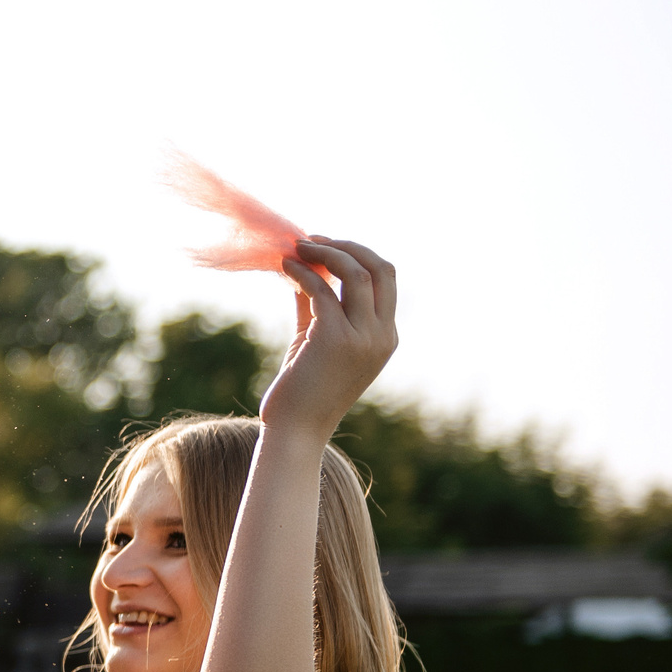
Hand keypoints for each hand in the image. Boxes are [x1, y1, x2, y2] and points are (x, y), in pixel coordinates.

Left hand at [264, 237, 398, 437]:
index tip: (326, 245)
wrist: (294, 432)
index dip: (358, 254)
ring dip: (324, 252)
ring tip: (296, 246)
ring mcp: (362, 338)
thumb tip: (305, 268)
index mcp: (386, 337)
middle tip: (312, 239)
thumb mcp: (316, 341)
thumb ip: (317, 306)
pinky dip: (303, 272)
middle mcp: (382, 336)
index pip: (386, 278)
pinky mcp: (334, 339)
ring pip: (355, 273)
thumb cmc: (303, 391)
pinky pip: (322, 290)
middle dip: (347, 245)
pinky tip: (285, 267)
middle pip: (380, 268)